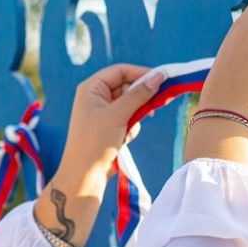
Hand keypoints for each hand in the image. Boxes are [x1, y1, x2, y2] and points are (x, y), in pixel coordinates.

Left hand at [58, 62, 165, 178]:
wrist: (84, 175)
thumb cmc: (96, 141)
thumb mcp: (118, 115)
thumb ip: (139, 94)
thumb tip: (159, 76)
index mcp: (91, 88)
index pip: (120, 71)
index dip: (141, 73)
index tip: (163, 78)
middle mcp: (95, 97)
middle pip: (127, 87)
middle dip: (140, 100)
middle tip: (158, 105)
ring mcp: (102, 112)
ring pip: (130, 105)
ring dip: (134, 118)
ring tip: (127, 132)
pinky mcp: (109, 127)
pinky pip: (128, 119)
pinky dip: (130, 128)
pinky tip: (123, 141)